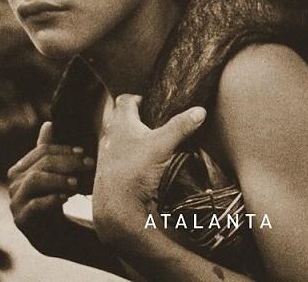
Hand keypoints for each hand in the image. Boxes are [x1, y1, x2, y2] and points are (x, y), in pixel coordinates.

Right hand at [8, 121, 94, 254]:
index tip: (85, 153)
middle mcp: (14, 183)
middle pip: (42, 164)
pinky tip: (65, 197)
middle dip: (68, 163)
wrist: (52, 232)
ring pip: (35, 180)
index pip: (43, 151)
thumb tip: (48, 123)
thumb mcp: (54, 172)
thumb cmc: (54, 196)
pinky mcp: (21, 220)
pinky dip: (51, 199)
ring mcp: (15, 201)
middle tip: (89, 165)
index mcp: (21, 167)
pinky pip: (34, 206)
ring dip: (59, 179)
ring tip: (77, 183)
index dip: (65, 150)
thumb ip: (49, 150)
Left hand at [92, 94, 205, 248]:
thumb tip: (199, 111)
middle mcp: (111, 136)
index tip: (151, 103)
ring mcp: (108, 155)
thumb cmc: (135, 171)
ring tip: (151, 144)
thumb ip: (180, 127)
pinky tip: (143, 165)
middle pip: (122, 119)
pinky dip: (131, 157)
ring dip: (134, 139)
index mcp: (121, 123)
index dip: (138, 98)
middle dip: (137, 119)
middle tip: (155, 123)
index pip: (125, 100)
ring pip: (120, 139)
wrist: (117, 208)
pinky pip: (120, 157)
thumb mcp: (162, 146)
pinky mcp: (110, 173)